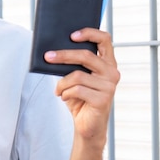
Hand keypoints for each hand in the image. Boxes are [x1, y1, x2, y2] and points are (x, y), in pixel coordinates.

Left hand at [45, 28, 119, 146]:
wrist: (86, 125)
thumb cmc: (79, 98)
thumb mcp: (75, 77)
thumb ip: (73, 64)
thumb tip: (54, 51)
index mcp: (108, 63)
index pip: (104, 40)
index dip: (89, 33)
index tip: (72, 35)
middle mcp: (112, 72)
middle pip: (86, 56)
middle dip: (63, 55)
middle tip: (47, 56)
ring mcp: (109, 86)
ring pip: (77, 75)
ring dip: (62, 83)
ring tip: (59, 90)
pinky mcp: (103, 99)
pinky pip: (76, 90)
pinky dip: (65, 93)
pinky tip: (64, 97)